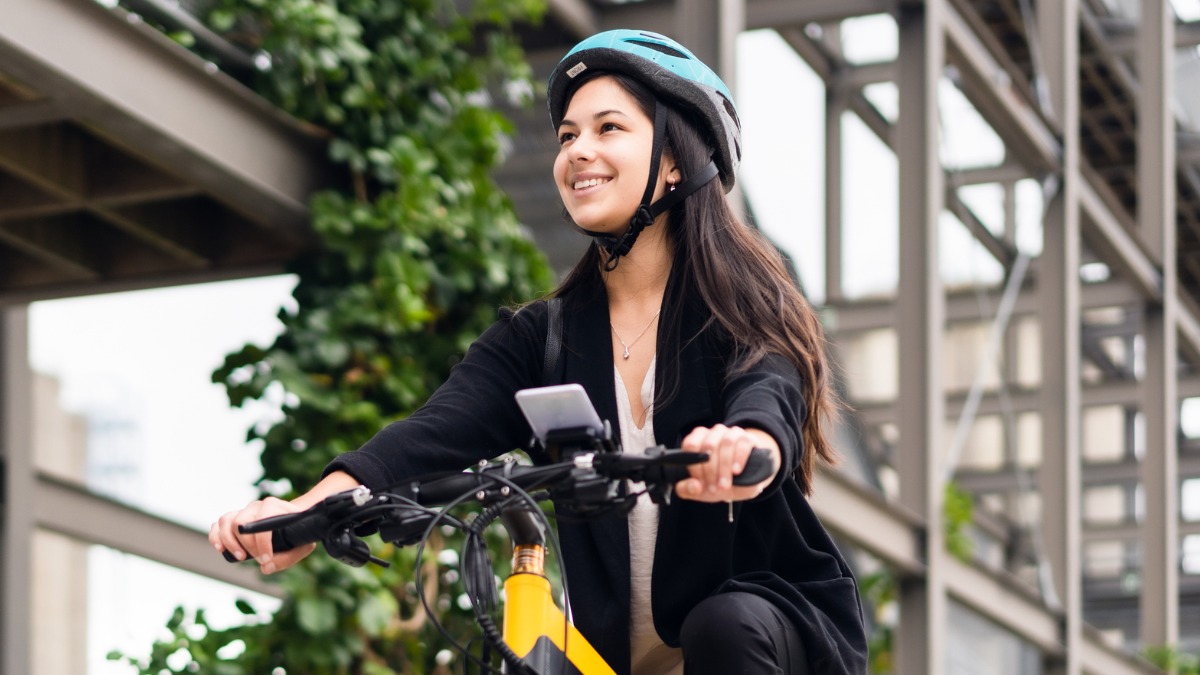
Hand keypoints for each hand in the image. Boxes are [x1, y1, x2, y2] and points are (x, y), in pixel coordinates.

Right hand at [209, 470, 358, 573]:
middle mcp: (256, 506)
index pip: (261, 521)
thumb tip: (265, 567)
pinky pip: (217, 525)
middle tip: (257, 558)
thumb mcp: (302, 545)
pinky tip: (221, 549)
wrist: (292, 521)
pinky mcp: (233, 520)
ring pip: (226, 521)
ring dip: (229, 542)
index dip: (262, 543)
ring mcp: (243, 511)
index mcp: (274, 507)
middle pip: (241, 523)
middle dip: (248, 545)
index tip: (266, 559)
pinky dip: (215, 537)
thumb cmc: (297, 532)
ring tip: (241, 557)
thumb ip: (287, 558)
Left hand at [675, 424, 779, 501]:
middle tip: (714, 489)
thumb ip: (687, 489)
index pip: (691, 444)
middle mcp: (714, 433)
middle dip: (711, 470)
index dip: (694, 465)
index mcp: (698, 440)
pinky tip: (736, 471)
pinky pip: (743, 443)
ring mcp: (732, 434)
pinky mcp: (748, 438)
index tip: (699, 483)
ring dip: (724, 467)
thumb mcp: (700, 489)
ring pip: (726, 443)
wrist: (744, 483)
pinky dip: (739, 458)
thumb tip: (694, 485)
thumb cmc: (717, 482)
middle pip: (709, 445)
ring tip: (724, 485)